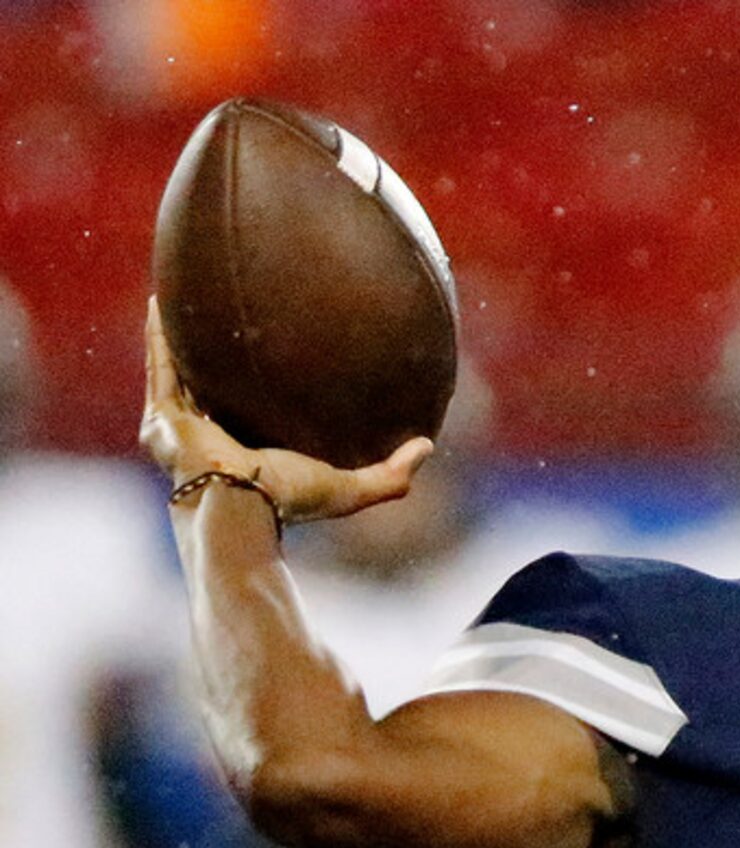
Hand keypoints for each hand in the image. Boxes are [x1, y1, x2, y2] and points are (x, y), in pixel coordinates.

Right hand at [139, 297, 430, 522]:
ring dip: (180, 336)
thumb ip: (392, 473)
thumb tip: (428, 445)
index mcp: (248, 451)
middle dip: (213, 356)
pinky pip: (163, 365)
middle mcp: (211, 438)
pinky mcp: (163, 416)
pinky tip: (163, 301)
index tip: (275, 357)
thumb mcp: (350, 487)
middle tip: (227, 316)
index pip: (253, 411)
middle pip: (212, 386)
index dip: (261, 386)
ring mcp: (182, 427)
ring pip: (180, 371)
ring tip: (185, 296)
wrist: (239, 508)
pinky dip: (160, 335)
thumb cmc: (289, 503)